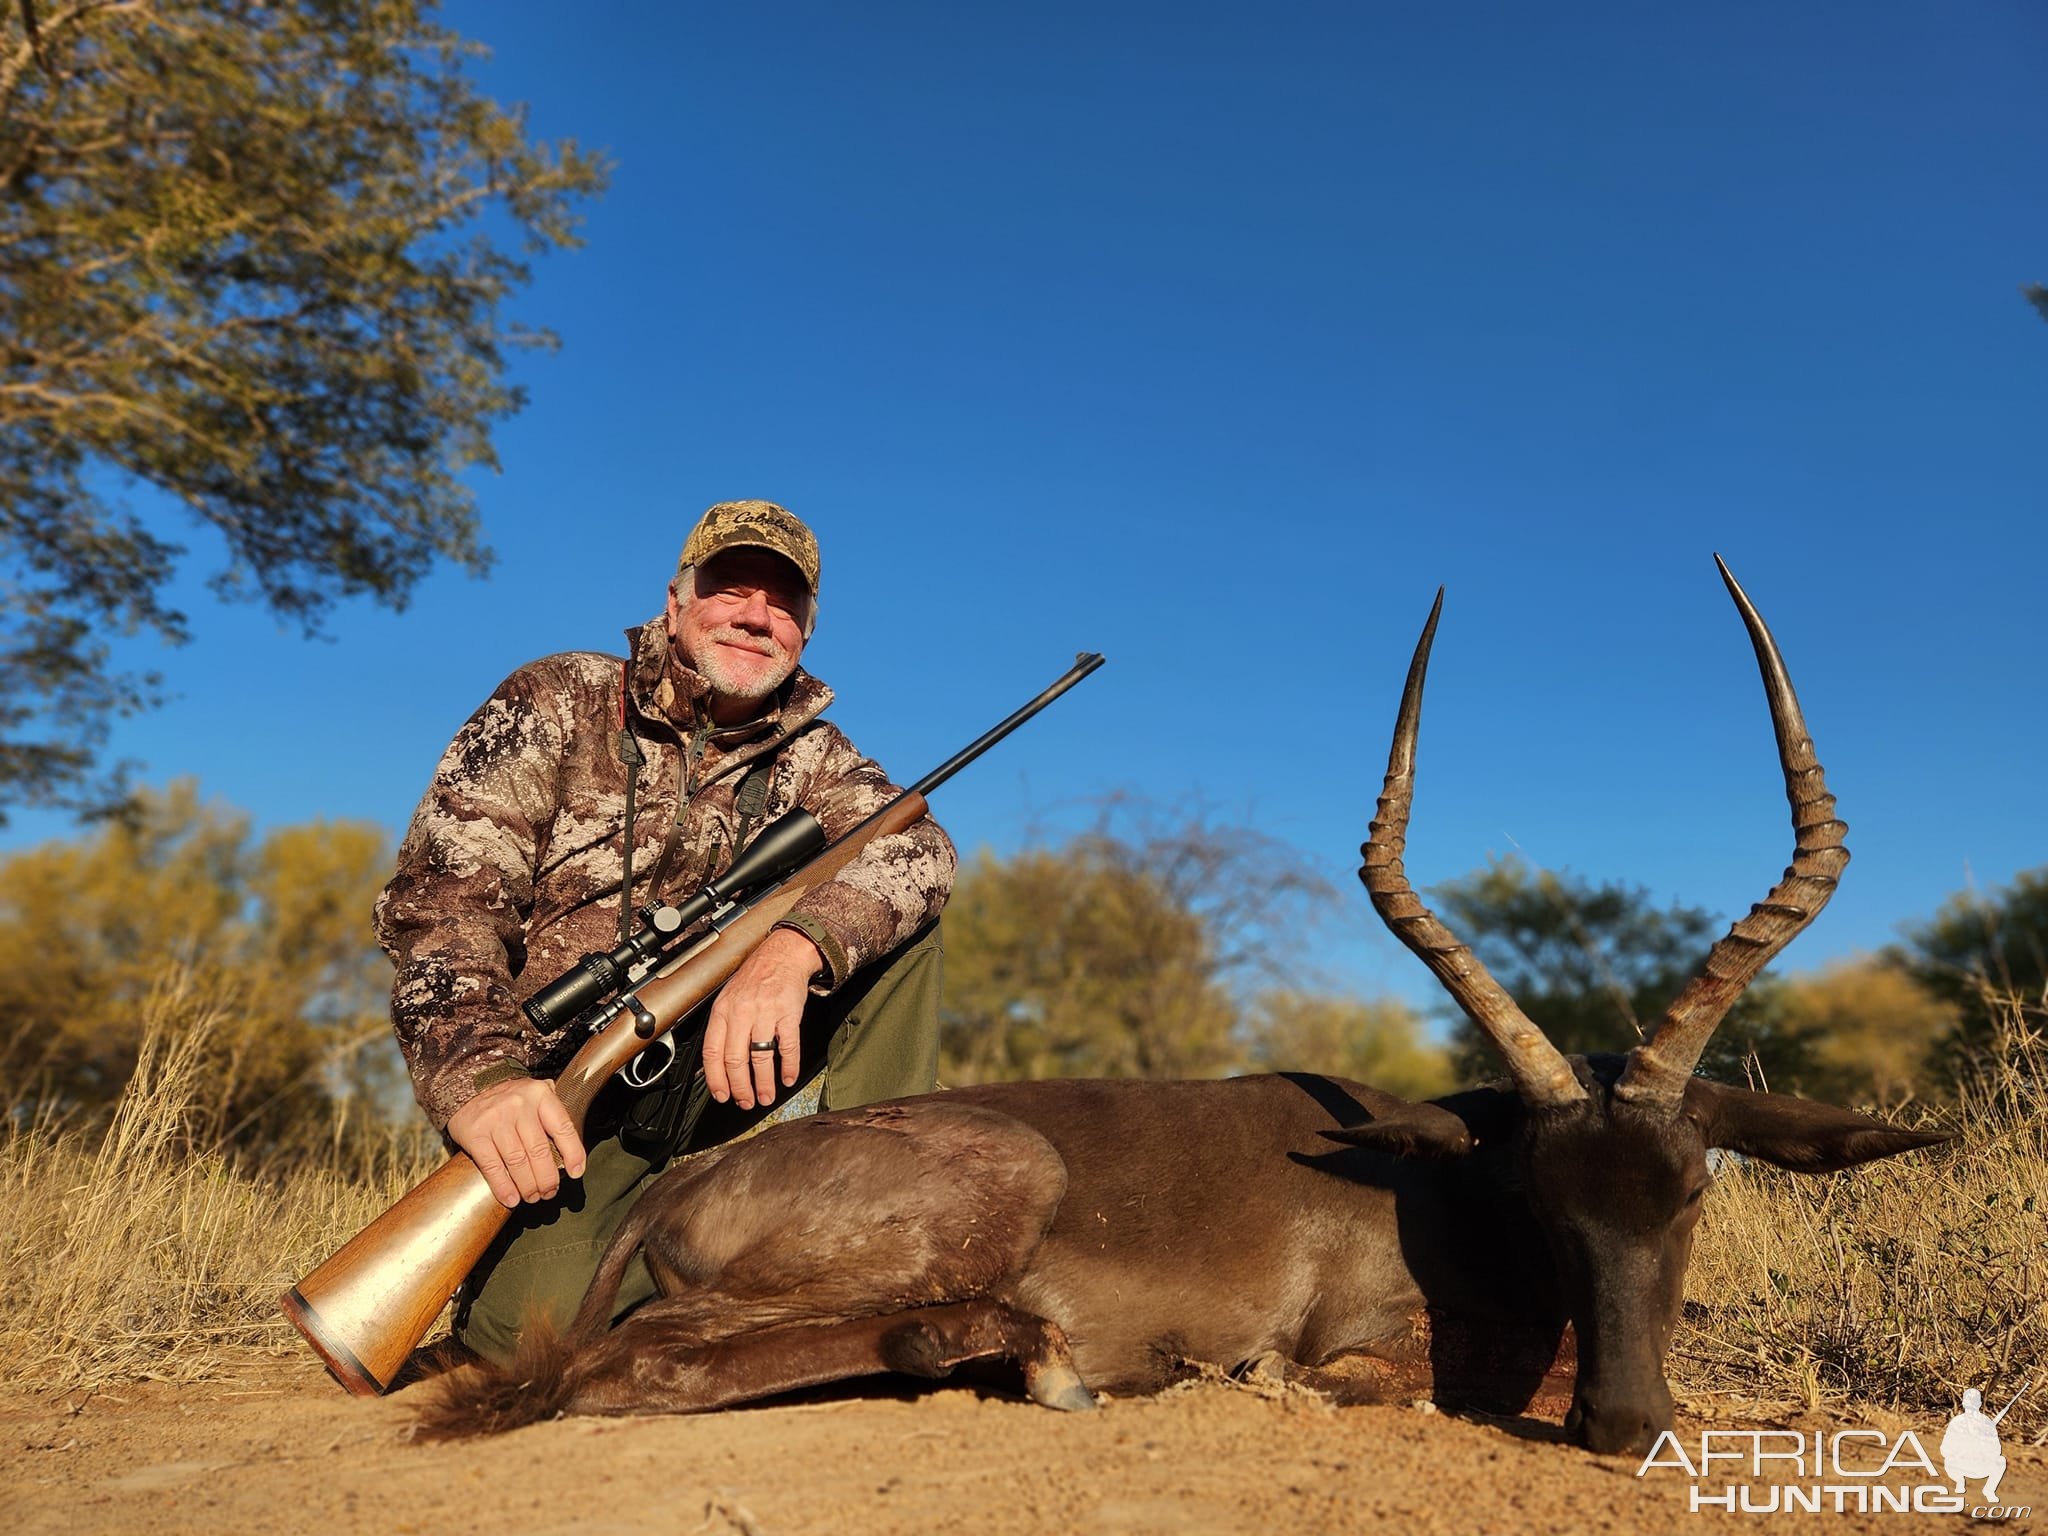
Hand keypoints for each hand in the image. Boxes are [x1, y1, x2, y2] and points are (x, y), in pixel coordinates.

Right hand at [446, 1077, 587, 1207]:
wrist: (467, 1087)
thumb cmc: (508, 1098)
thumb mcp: (534, 1094)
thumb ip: (553, 1113)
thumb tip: (571, 1147)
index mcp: (539, 1095)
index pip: (563, 1127)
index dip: (573, 1153)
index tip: (576, 1172)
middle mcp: (519, 1105)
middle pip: (539, 1150)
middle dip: (547, 1178)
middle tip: (549, 1192)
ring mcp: (496, 1120)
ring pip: (517, 1162)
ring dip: (528, 1186)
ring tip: (532, 1197)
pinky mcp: (475, 1134)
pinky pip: (492, 1166)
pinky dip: (503, 1186)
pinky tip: (511, 1198)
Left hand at [703, 927, 823, 1109]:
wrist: (782, 955)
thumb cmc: (755, 979)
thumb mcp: (728, 999)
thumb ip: (721, 1029)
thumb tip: (713, 1066)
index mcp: (723, 1011)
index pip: (713, 1052)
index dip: (716, 1078)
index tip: (722, 1095)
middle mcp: (741, 1012)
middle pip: (736, 1060)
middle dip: (740, 1087)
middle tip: (746, 1102)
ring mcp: (765, 1013)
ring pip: (760, 1057)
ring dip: (764, 1083)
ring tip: (766, 1097)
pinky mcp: (788, 1013)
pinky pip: (788, 1047)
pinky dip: (789, 1067)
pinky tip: (787, 1078)